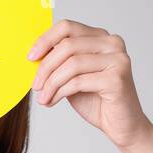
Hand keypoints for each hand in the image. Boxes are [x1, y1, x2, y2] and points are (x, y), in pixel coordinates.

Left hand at [28, 19, 152, 149]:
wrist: (122, 126)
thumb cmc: (97, 101)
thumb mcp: (72, 76)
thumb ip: (59, 61)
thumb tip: (34, 54)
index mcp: (102, 37)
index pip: (68, 27)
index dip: (45, 40)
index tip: (31, 57)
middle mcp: (113, 43)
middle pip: (67, 45)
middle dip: (45, 67)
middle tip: (35, 85)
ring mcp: (118, 60)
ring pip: (71, 63)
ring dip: (51, 83)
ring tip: (43, 98)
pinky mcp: (117, 79)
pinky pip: (78, 81)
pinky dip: (60, 92)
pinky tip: (52, 101)